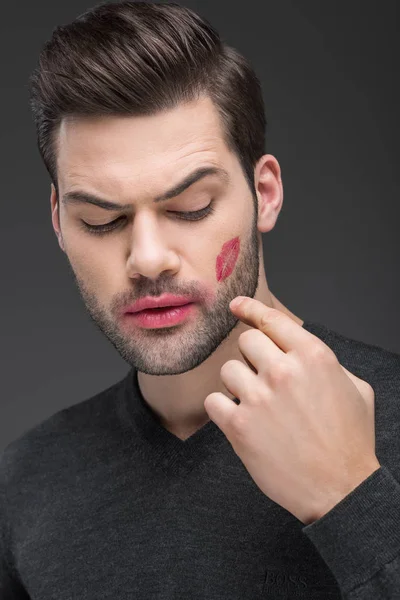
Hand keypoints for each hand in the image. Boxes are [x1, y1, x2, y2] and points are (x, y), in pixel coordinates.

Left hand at [204, 296, 380, 524]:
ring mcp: (259, 397)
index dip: (250, 309)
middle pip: (246, 341)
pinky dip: (222, 409)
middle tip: (263, 379)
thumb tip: (299, 350)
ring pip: (228, 369)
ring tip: (256, 404)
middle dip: (253, 358)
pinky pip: (213, 400)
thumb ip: (325, 362)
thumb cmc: (350, 440)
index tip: (236, 306)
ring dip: (238, 384)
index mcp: (313, 356)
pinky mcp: (239, 425)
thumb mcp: (355, 388)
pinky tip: (240, 420)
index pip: (272, 320)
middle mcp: (284, 371)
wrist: (340, 488)